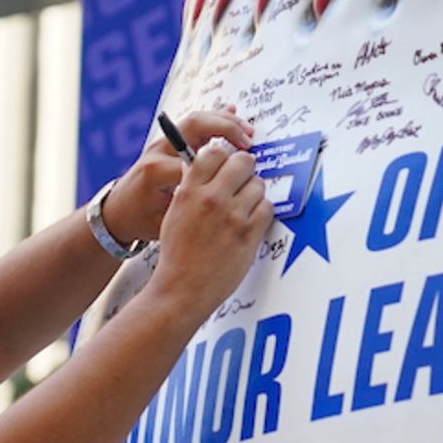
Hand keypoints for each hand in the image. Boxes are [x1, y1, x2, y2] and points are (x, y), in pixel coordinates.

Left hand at [102, 106, 253, 244]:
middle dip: (226, 130)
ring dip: (224, 122)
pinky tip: (231, 114)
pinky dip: (214, 119)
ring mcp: (162, 144)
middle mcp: (158, 152)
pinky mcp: (168, 142)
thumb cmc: (138, 220)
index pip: (195, 163)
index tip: (243, 178)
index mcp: (156, 172)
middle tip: (248, 143)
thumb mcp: (163, 224)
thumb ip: (188, 210)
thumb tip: (220, 202)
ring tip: (247, 131)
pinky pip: (193, 124)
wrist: (116, 211)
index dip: (222, 168)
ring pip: (196, 121)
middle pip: (195, 127)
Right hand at [150, 136, 275, 312]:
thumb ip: (191, 187)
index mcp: (189, 191)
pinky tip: (250, 222)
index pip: (214, 152)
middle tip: (242, 181)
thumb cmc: (177, 255)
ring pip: (258, 185)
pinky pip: (267, 208)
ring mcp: (232, 216)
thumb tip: (208, 169)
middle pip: (243, 162)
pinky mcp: (249, 234)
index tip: (226, 165)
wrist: (181, 289)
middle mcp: (211, 199)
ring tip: (244, 208)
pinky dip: (262, 212)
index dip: (223, 158)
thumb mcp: (174, 212)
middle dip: (244, 170)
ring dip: (254, 193)